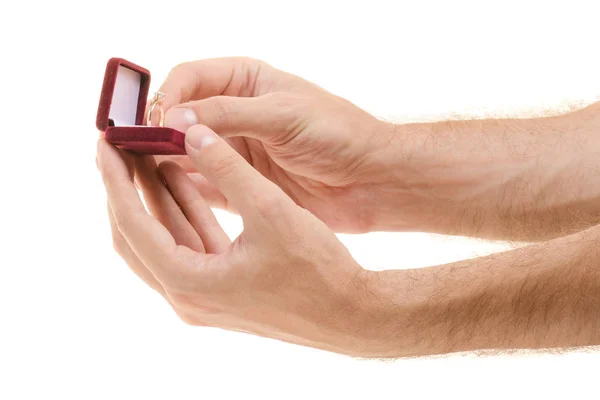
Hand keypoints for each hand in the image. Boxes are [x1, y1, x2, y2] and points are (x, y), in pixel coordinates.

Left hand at [98, 125, 379, 356]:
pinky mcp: (221, 289)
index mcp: (190, 282)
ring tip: (148, 155)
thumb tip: (192, 132)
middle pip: (137, 236)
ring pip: (163, 239)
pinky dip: (183, 213)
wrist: (351, 313)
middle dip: (126, 190)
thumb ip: (227, 169)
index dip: (115, 180)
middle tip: (119, 149)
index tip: (104, 145)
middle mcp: (187, 296)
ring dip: (155, 199)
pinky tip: (183, 181)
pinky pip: (189, 245)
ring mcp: (204, 295)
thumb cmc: (316, 269)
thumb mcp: (270, 210)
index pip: (132, 224)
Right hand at [154, 57, 395, 232]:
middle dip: (156, 131)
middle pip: (180, 117)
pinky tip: (166, 198)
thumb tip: (174, 120)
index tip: (154, 124)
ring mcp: (237, 149)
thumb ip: (228, 115)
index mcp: (245, 81)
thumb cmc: (337, 134)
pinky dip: (184, 189)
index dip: (166, 99)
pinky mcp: (243, 182)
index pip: (189, 79)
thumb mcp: (282, 114)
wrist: (372, 179)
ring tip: (139, 176)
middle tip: (132, 152)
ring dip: (163, 161)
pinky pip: (204, 184)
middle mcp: (235, 113)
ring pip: (187, 152)